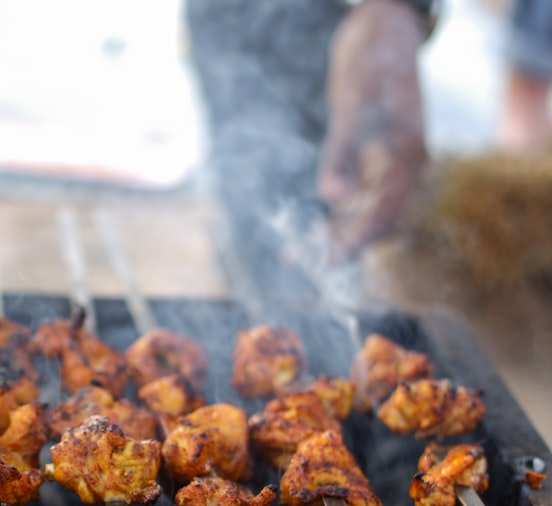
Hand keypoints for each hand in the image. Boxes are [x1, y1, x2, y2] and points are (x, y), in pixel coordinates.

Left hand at [317, 0, 428, 261]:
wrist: (381, 34)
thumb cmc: (370, 67)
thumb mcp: (353, 109)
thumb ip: (342, 153)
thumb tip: (331, 196)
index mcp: (410, 159)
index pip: (388, 212)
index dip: (360, 239)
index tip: (334, 261)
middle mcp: (404, 169)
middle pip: (376, 221)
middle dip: (345, 246)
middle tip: (311, 268)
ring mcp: (390, 167)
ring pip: (362, 213)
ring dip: (333, 236)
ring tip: (297, 258)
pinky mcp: (374, 162)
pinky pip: (353, 199)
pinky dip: (330, 217)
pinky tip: (302, 234)